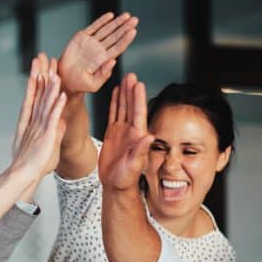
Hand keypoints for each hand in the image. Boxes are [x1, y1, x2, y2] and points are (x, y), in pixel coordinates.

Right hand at [11, 55, 67, 179]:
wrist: (24, 176)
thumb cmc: (34, 165)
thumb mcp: (49, 146)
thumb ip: (55, 132)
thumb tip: (62, 122)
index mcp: (31, 123)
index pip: (34, 98)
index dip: (37, 83)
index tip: (40, 69)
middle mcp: (33, 122)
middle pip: (38, 95)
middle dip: (41, 76)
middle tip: (42, 59)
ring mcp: (39, 127)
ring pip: (46, 102)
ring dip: (50, 86)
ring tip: (54, 70)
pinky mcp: (46, 135)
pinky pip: (53, 117)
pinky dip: (57, 105)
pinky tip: (61, 93)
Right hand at [58, 12, 137, 93]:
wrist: (64, 78)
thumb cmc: (79, 84)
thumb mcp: (93, 84)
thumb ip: (103, 75)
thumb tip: (113, 62)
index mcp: (104, 60)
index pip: (118, 48)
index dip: (126, 39)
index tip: (133, 31)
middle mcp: (100, 50)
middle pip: (115, 37)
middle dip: (125, 28)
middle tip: (135, 20)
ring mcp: (91, 43)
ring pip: (107, 30)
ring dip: (117, 22)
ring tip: (127, 15)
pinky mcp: (82, 37)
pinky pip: (93, 27)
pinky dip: (101, 21)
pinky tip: (110, 15)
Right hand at [98, 73, 151, 191]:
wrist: (116, 186)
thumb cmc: (126, 179)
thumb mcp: (135, 165)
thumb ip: (141, 150)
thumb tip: (149, 136)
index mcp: (137, 136)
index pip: (138, 113)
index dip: (138, 98)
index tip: (138, 84)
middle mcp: (131, 131)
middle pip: (131, 106)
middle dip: (131, 90)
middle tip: (131, 75)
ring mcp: (122, 132)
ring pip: (123, 108)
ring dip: (124, 94)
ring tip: (124, 79)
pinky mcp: (112, 135)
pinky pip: (114, 115)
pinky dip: (115, 103)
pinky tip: (116, 94)